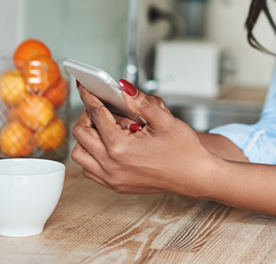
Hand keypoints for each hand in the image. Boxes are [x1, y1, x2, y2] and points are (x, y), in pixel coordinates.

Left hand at [71, 79, 217, 196]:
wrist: (195, 177)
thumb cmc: (184, 151)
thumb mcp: (165, 120)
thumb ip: (141, 102)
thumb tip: (123, 88)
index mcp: (120, 147)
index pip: (96, 115)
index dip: (90, 97)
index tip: (86, 88)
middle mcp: (111, 165)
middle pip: (81, 134)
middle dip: (87, 116)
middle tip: (101, 107)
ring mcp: (112, 178)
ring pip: (80, 155)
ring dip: (86, 138)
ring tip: (103, 128)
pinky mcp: (116, 186)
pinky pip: (90, 170)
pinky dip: (91, 156)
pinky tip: (107, 146)